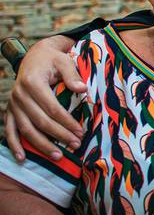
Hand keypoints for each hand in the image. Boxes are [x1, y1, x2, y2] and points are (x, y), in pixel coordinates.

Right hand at [5, 35, 82, 161]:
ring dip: (41, 145)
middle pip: (40, 121)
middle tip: (75, 145)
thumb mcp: (64, 61)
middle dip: (59, 135)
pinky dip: (14, 145)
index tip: (80, 132)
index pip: (52, 108)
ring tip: (58, 156)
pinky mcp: (10, 110)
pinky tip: (22, 158)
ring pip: (26, 129)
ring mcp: (13, 104)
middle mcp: (20, 95)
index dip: (66, 122)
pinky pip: (10, 130)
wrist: (35, 56)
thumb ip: (72, 75)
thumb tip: (82, 90)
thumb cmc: (53, 60)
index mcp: (33, 83)